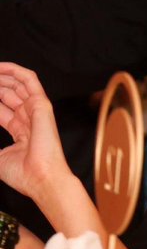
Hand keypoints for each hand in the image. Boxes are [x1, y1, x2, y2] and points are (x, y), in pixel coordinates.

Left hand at [0, 62, 71, 203]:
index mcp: (20, 131)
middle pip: (8, 93)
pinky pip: (29, 79)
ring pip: (18, 83)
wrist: (40, 179)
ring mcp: (35, 111)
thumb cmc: (23, 175)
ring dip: (1, 75)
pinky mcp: (41, 105)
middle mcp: (28, 119)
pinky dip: (14, 70)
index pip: (1, 107)